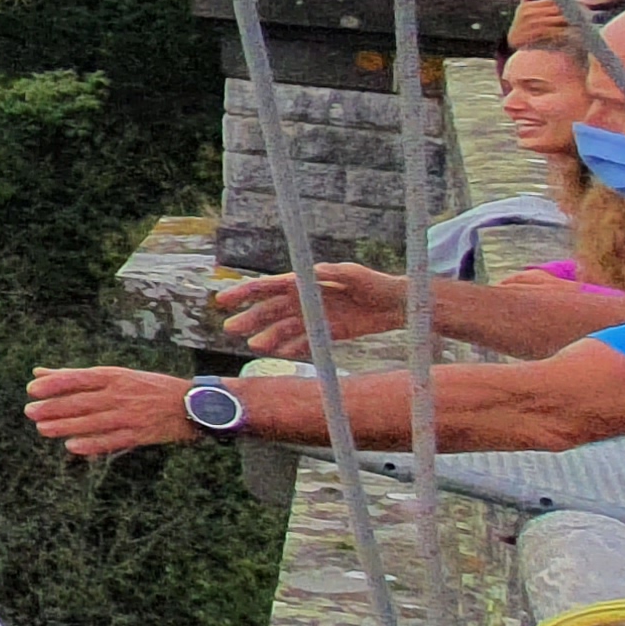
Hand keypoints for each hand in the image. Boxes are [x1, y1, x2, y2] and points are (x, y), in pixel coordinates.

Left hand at [25, 366, 205, 456]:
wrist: (190, 404)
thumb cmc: (145, 387)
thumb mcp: (113, 375)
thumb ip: (74, 376)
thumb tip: (39, 373)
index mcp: (113, 376)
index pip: (78, 378)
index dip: (54, 384)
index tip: (32, 389)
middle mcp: (120, 394)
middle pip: (82, 401)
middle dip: (54, 407)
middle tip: (30, 411)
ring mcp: (130, 415)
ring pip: (92, 422)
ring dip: (66, 426)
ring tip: (42, 429)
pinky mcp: (139, 434)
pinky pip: (112, 440)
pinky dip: (92, 444)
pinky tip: (72, 447)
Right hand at [214, 264, 399, 352]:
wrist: (400, 305)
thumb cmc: (378, 284)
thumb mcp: (358, 275)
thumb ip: (336, 273)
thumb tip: (315, 270)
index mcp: (307, 282)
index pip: (269, 287)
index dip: (245, 293)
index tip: (224, 300)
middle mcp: (306, 299)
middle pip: (271, 310)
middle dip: (250, 318)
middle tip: (230, 329)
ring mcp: (316, 317)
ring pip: (285, 328)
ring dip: (269, 337)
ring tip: (255, 346)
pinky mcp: (329, 332)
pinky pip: (305, 342)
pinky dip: (293, 348)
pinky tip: (281, 355)